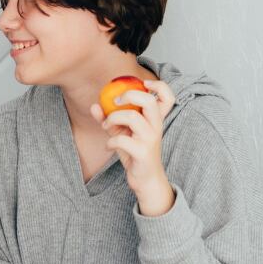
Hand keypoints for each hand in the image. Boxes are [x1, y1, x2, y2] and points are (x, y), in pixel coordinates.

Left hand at [89, 79, 176, 215]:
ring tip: (106, 127)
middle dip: (128, 96)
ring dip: (112, 119)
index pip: (167, 97)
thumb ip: (109, 119)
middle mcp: (156, 127)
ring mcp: (150, 139)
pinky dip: (110, 141)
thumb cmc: (135, 153)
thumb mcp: (122, 133)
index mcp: (155, 119)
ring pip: (132, 117)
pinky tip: (109, 146)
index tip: (143, 83)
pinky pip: (122, 140)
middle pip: (148, 101)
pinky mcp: (143, 153)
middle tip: (115, 101)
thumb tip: (94, 106)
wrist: (146, 179)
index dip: (158, 85)